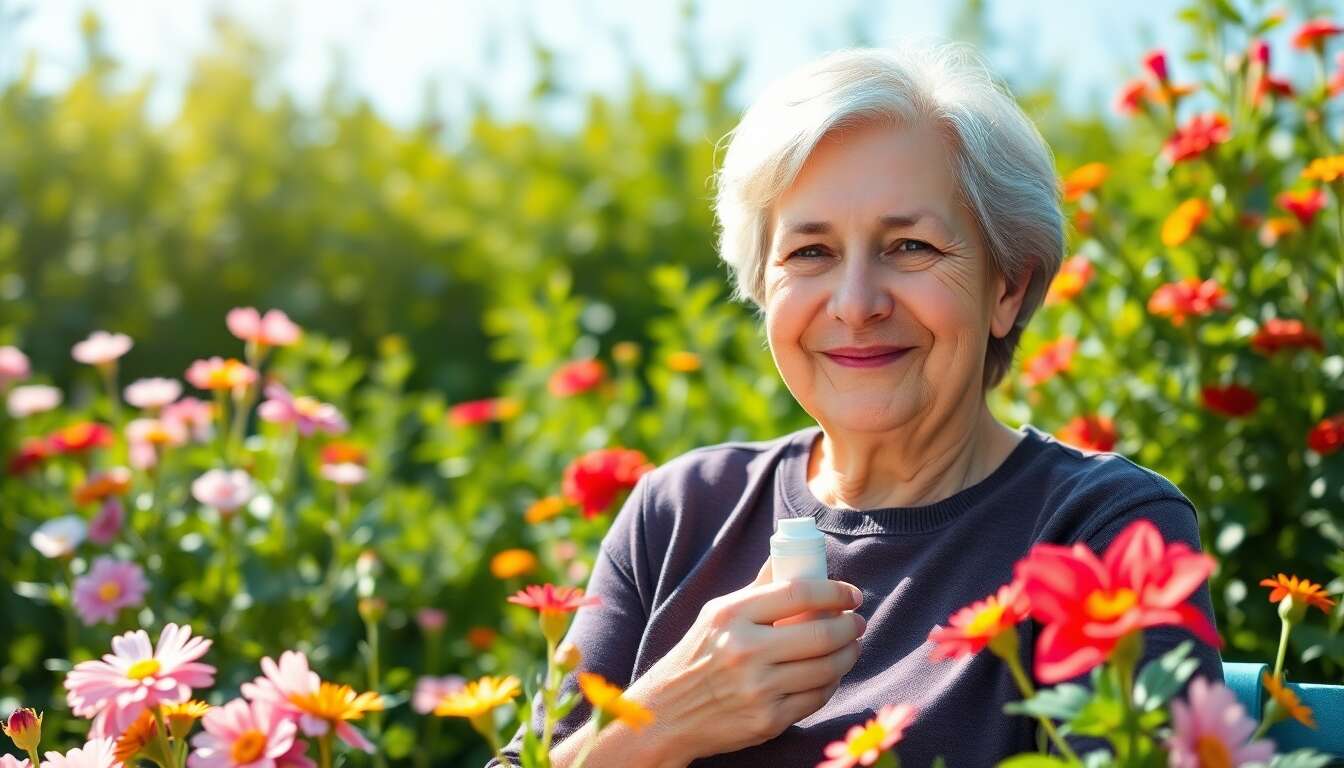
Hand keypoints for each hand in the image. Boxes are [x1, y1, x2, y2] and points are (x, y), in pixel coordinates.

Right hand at [622, 556, 864, 764]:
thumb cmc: (698, 655)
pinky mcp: (768, 720)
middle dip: (851, 626)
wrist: (668, 713)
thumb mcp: (717, 613)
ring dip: (849, 654)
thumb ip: (757, 588)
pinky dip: (831, 683)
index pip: (798, 592)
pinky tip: (830, 673)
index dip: (835, 591)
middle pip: (821, 633)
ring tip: (851, 645)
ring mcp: (758, 688)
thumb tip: (792, 554)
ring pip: (826, 668)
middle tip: (857, 621)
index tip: (851, 594)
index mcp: (731, 615)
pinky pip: (816, 698)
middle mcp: (745, 650)